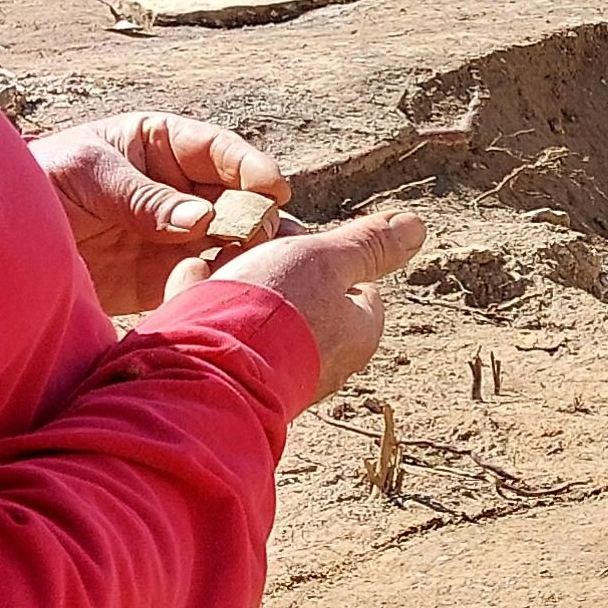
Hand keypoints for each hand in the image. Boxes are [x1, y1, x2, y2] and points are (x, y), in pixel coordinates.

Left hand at [38, 112, 288, 315]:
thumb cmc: (37, 184)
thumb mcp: (88, 175)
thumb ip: (142, 197)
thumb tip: (201, 220)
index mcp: (159, 145)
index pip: (217, 151)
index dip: (250, 166)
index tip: (273, 187)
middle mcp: (176, 189)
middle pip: (234, 198)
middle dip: (254, 214)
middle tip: (261, 235)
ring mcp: (172, 235)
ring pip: (227, 242)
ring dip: (243, 253)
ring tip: (255, 267)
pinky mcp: (161, 278)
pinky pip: (200, 279)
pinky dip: (217, 285)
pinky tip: (226, 290)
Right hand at [208, 212, 426, 395]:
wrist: (209, 374)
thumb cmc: (276, 312)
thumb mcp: (326, 259)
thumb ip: (368, 244)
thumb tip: (416, 227)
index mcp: (358, 333)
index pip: (355, 285)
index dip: (324, 256)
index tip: (294, 241)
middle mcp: (326, 362)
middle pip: (301, 296)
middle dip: (271, 267)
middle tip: (249, 249)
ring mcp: (277, 374)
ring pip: (256, 314)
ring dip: (233, 285)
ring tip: (216, 267)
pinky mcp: (232, 381)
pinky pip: (220, 334)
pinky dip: (204, 307)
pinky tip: (191, 288)